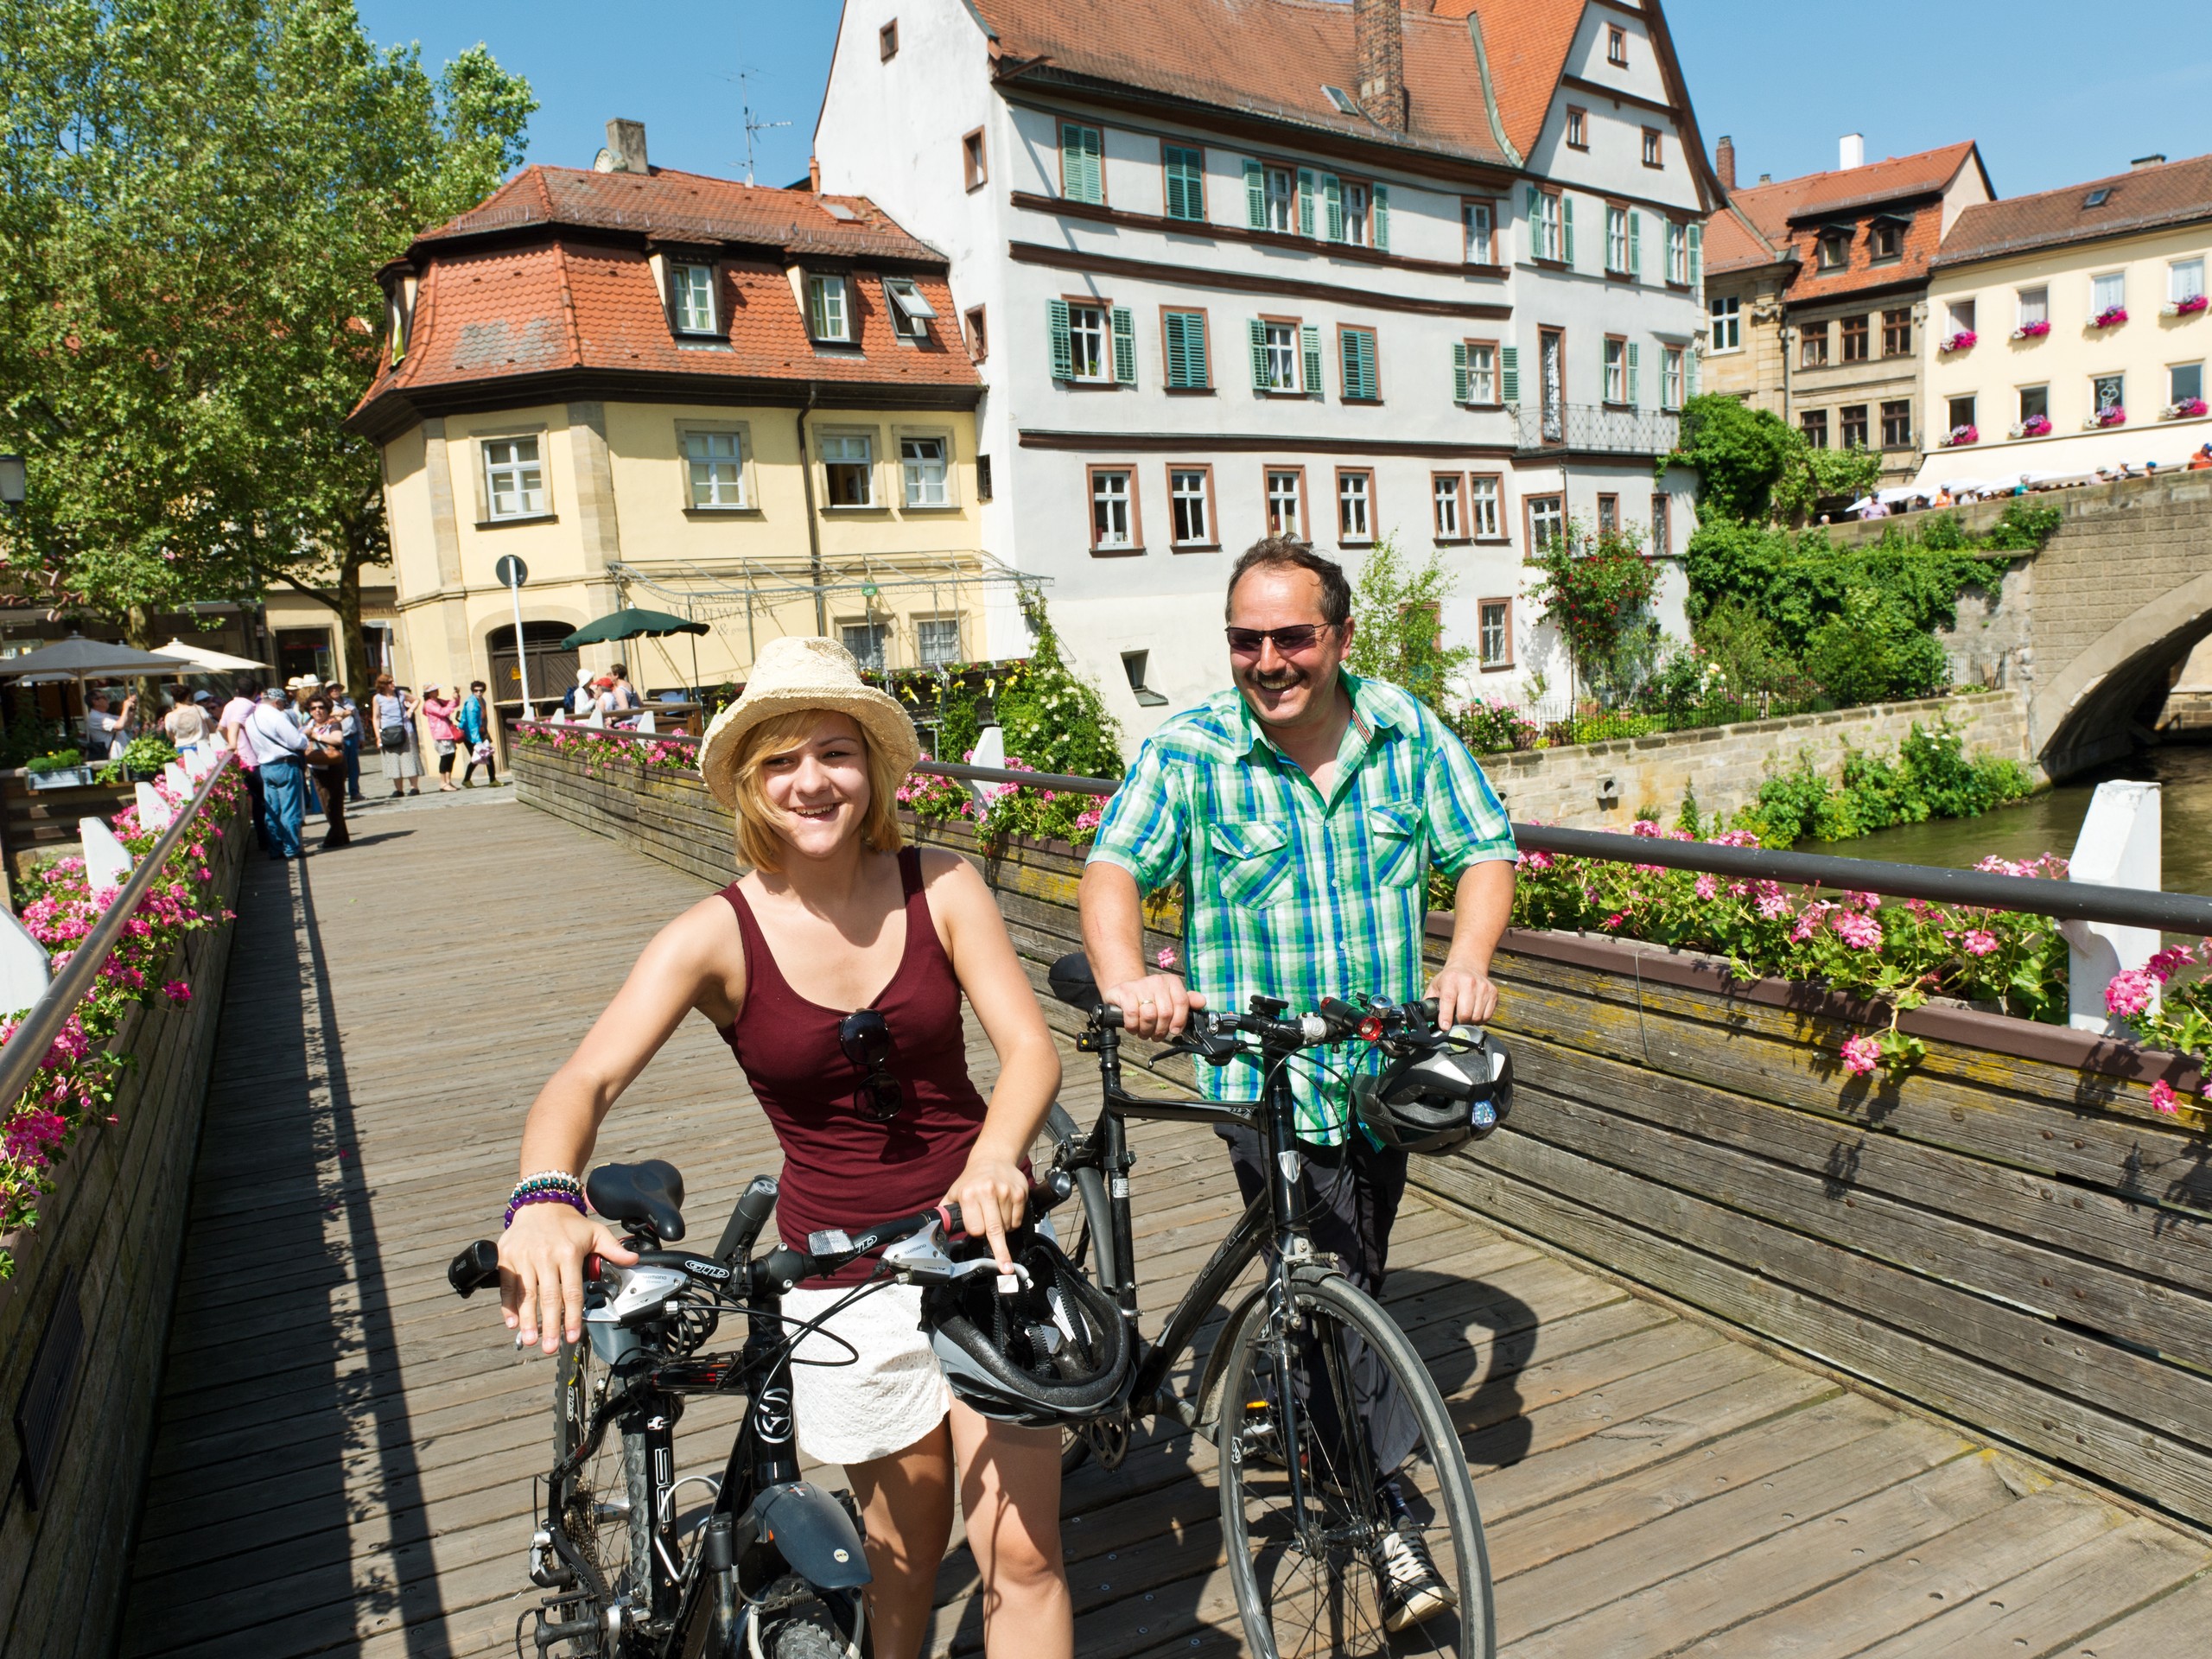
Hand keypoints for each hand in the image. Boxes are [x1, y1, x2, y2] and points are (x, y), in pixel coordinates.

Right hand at [497, 1201, 637, 1354]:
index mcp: (568, 1253)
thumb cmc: (569, 1223)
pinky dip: (507, 1306)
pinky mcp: (506, 1258)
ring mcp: (523, 1257)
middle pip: (549, 1297)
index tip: (573, 1336)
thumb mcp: (595, 1232)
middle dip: (549, 1325)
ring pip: (525, 1295)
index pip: (572, 1291)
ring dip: (527, 1321)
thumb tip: (634, 1260)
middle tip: (550, 1347)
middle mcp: (545, 1256)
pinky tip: (512, 1322)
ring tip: (529, 1340)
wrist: (541, 1203)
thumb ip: (614, 1249)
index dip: (573, 1316)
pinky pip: (506, 1286)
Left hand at [946, 1153, 1028, 1272]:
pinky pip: (1018, 1221)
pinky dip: (1013, 1222)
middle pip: (994, 1231)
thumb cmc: (972, 1180)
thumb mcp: (954, 1192)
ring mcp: (1006, 1192)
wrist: (994, 1159)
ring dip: (1003, 1229)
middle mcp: (988, 1192)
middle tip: (1005, 1267)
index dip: (975, 1232)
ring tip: (996, 1214)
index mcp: (969, 1194)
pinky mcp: (1020, 1193)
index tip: (976, 1229)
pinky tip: (1006, 1211)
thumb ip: (945, 1213)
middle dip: (1000, 1251)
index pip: (975, 1229)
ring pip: (1007, 1228)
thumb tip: (932, 1232)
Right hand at [1103, 973, 1205, 1040]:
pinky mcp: (1124, 992)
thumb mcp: (1170, 999)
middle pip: (1166, 1013)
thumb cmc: (1151, 999)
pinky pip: (1132, 1015)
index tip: (1175, 1030)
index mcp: (1171, 982)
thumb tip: (1202, 1002)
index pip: (1182, 1002)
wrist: (1125, 990)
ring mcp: (1139, 985)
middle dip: (1161, 1030)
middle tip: (1156, 1034)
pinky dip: (1133, 1026)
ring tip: (1144, 1031)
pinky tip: (1133, 1026)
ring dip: (1146, 1030)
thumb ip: (1187, 1002)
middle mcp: (1157, 981)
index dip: (1180, 1021)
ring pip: (1149, 1015)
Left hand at [1427, 964, 1498, 1029]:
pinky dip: (1480, 1019)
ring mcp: (1483, 987)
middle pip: (1465, 1012)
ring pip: (1477, 1017)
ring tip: (1464, 1015)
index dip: (1447, 1016)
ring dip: (1470, 1022)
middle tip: (1455, 1021)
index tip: (1445, 1027)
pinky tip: (1474, 1013)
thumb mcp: (1435, 986)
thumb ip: (1429, 1002)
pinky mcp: (1493, 992)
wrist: (1468, 966)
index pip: (1449, 999)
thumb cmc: (1449, 979)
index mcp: (1451, 979)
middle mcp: (1468, 982)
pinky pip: (1487, 1015)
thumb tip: (1422, 1018)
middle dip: (1459, 1022)